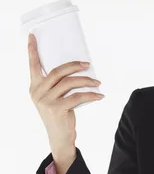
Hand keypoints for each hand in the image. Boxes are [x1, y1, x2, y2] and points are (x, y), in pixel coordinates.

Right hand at [28, 32, 103, 146]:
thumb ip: (58, 85)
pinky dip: (91, 95)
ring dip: (86, 81)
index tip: (33, 35)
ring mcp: (46, 101)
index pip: (32, 65)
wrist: (60, 138)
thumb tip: (77, 69)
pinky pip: (77, 97)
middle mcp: (37, 92)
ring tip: (97, 82)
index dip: (32, 50)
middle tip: (88, 65)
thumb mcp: (54, 98)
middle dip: (74, 65)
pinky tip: (99, 95)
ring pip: (69, 83)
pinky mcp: (57, 109)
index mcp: (34, 86)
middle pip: (57, 71)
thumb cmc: (59, 115)